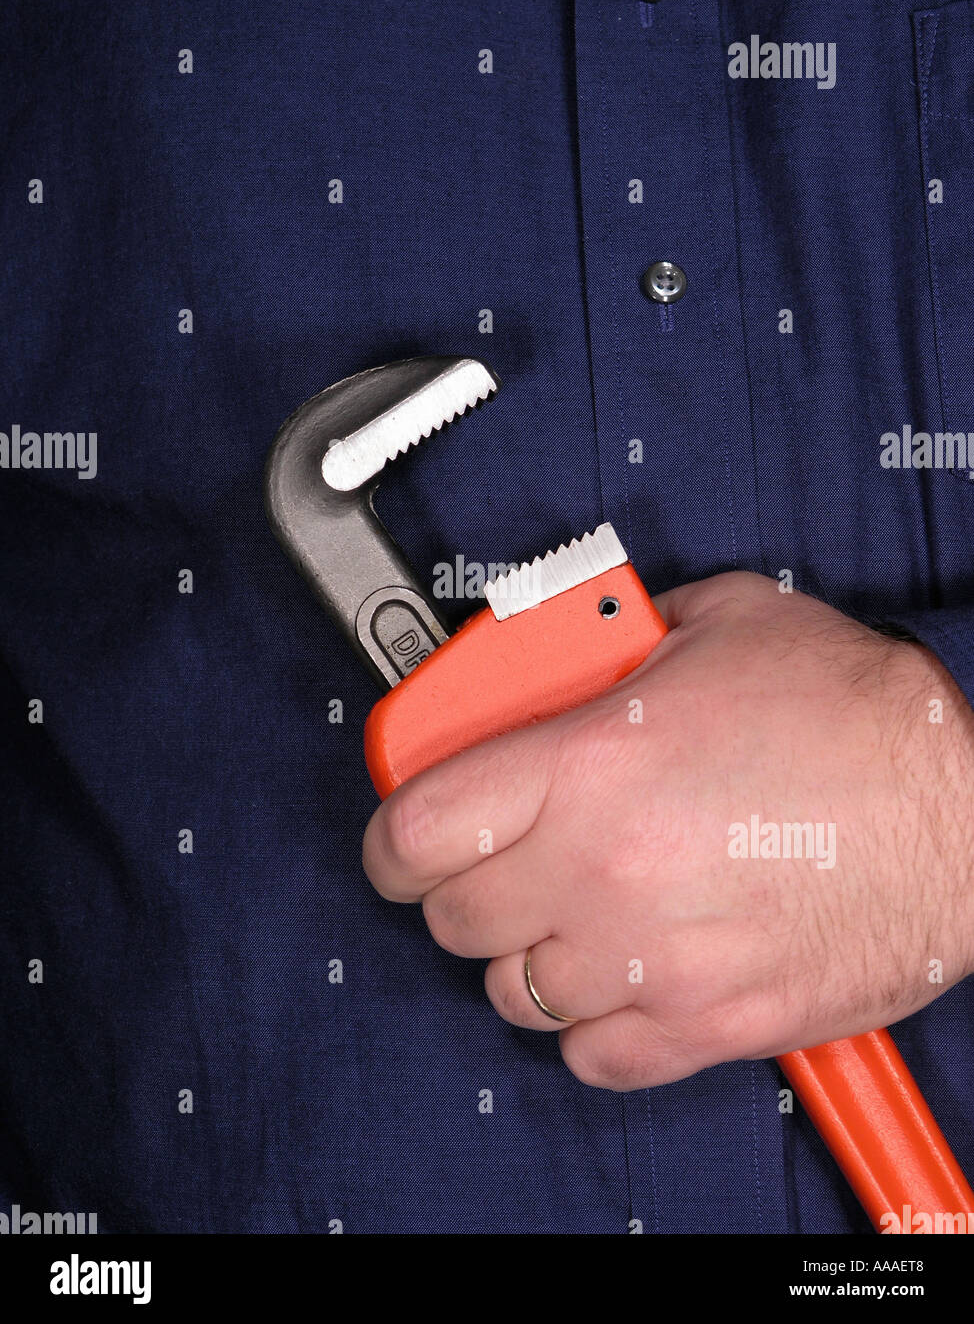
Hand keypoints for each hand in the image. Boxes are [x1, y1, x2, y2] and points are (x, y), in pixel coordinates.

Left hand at [362, 572, 973, 1089]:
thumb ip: (616, 636)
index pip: (418, 829)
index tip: (405, 838)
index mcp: (591, 762)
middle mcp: (604, 868)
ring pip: (516, 994)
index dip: (393, 838)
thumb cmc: (856, 714)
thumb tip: (563, 648)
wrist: (968, 803)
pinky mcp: (711, 1020)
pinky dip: (591, 1026)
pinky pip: (594, 1057)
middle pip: (454, 918)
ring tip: (567, 914)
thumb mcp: (720, 621)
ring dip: (526, 955)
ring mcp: (654, 958)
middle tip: (496, 861)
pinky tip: (623, 975)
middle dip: (461, 888)